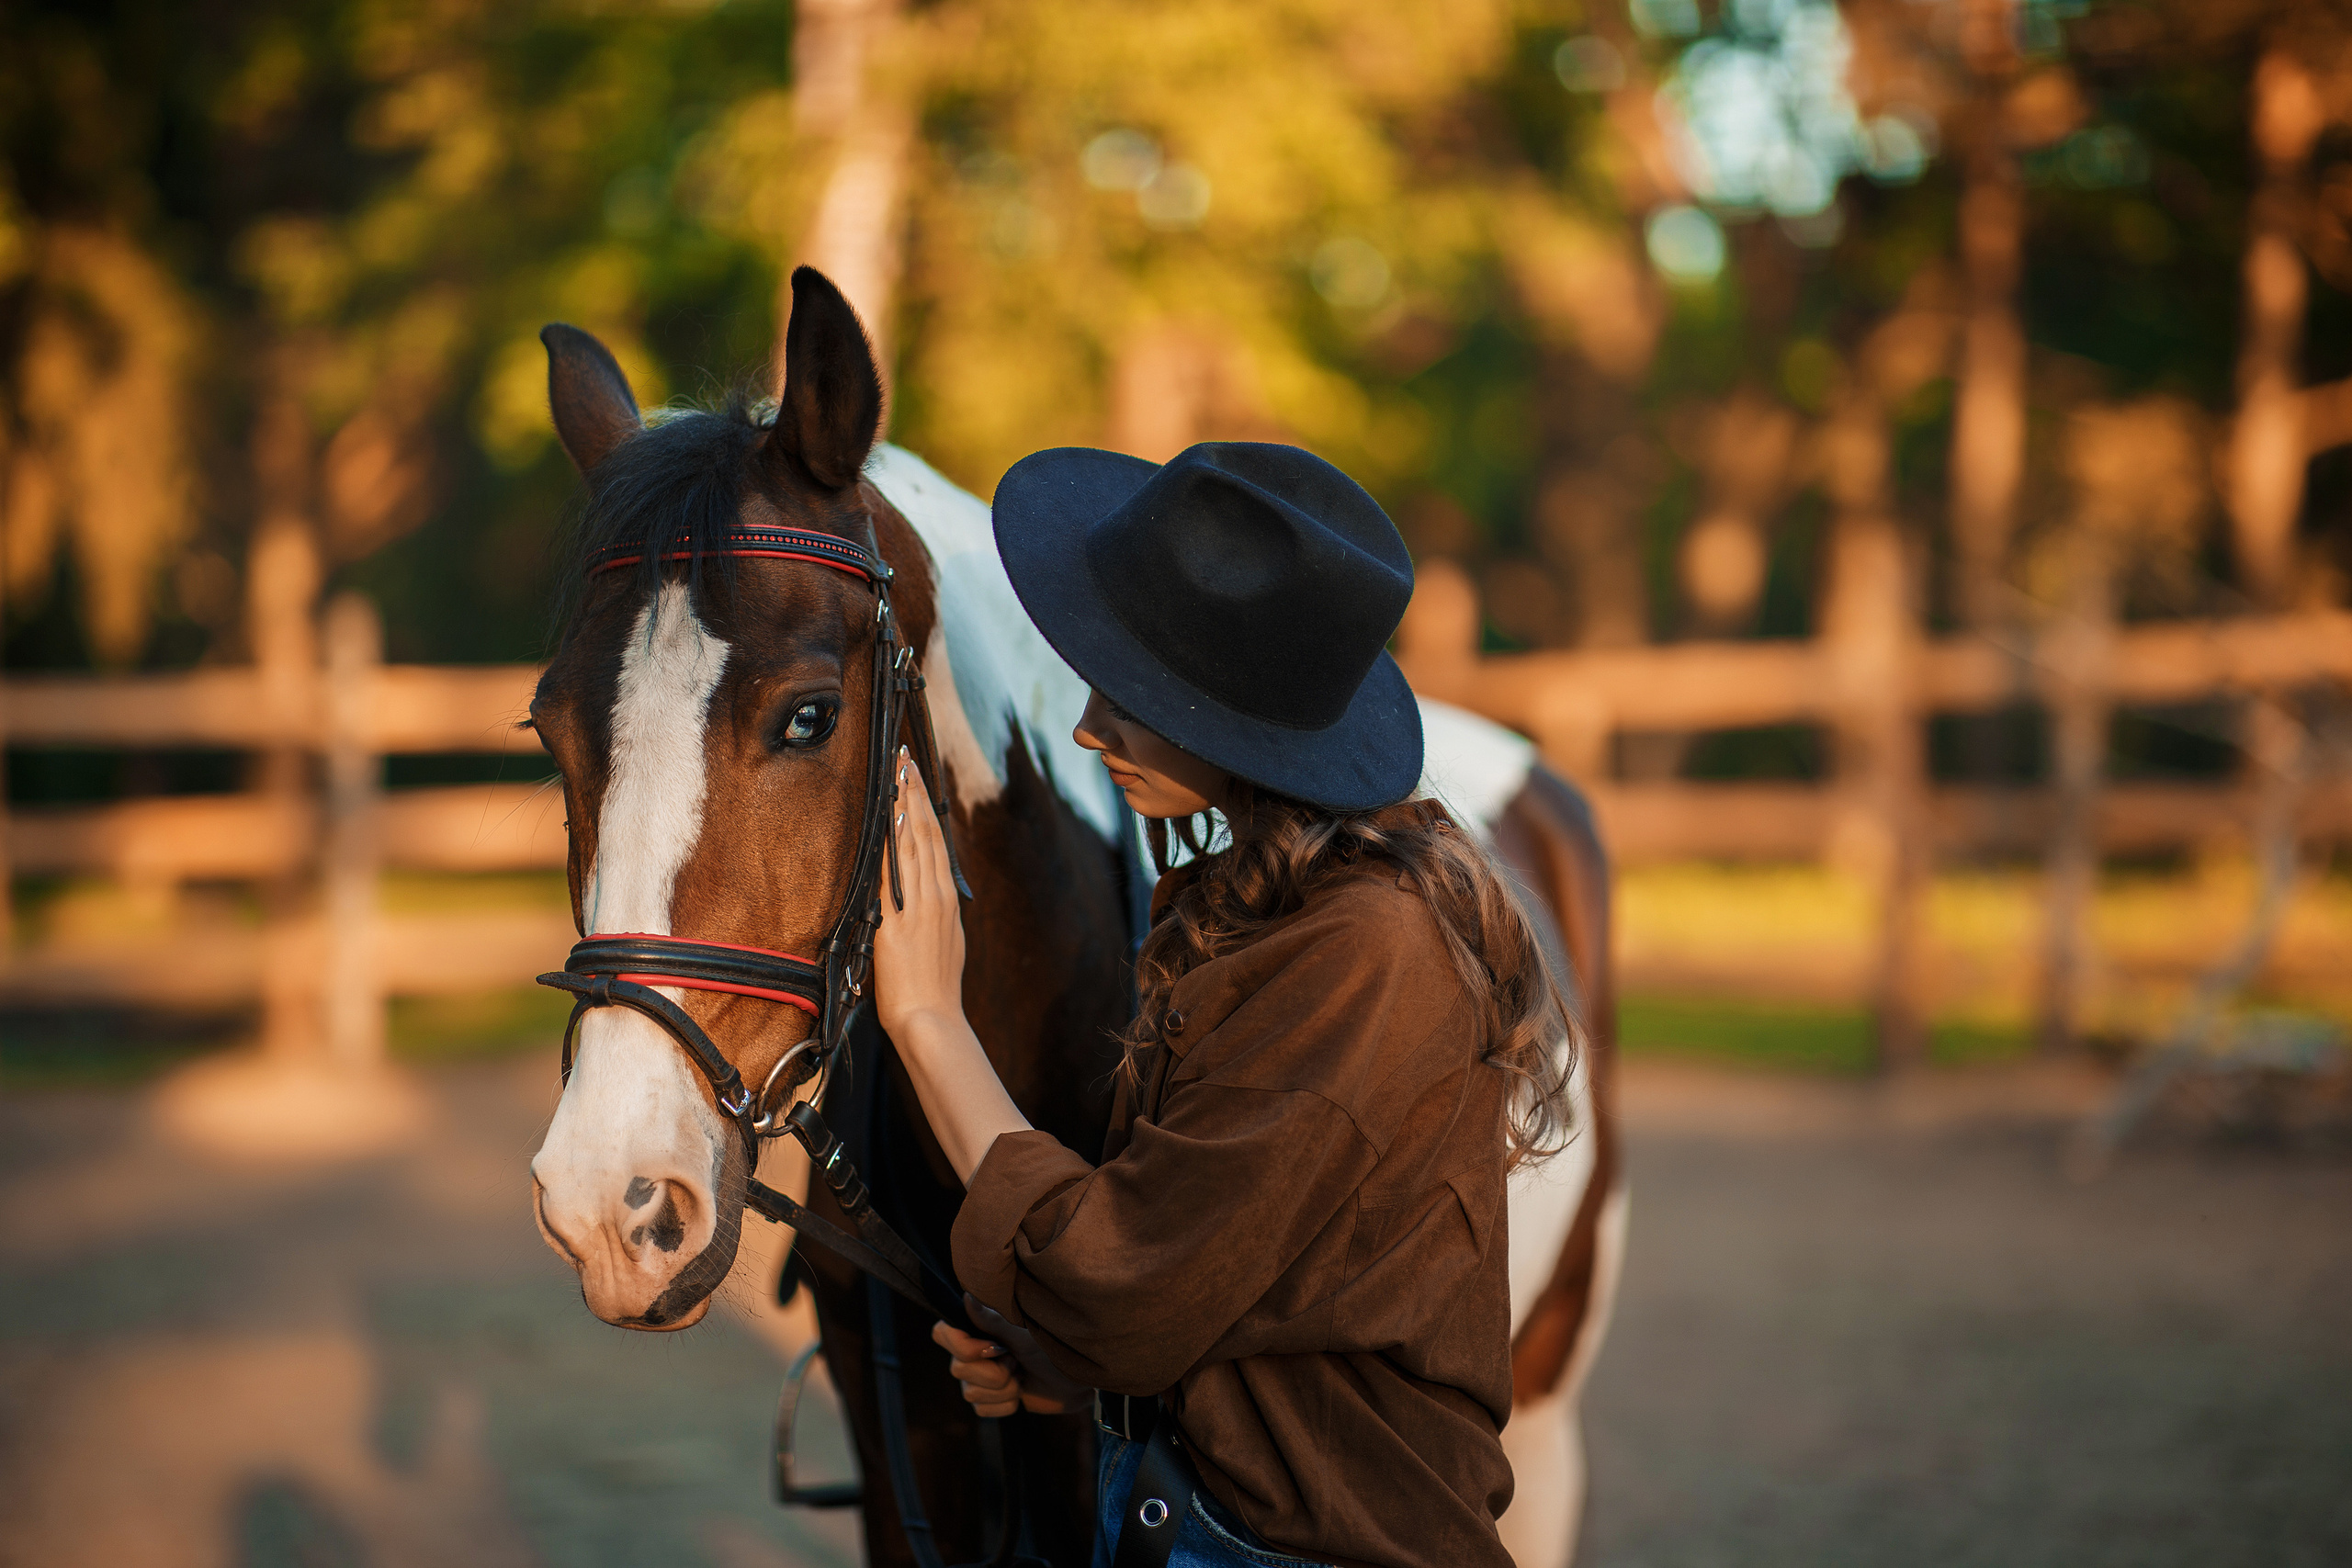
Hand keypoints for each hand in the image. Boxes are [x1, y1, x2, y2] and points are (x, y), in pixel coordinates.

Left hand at [874, 748, 966, 1040]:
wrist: (930, 1018)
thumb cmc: (934, 988)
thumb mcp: (944, 942)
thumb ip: (933, 913)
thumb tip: (926, 894)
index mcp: (946, 900)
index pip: (936, 840)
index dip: (925, 805)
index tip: (916, 776)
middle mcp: (936, 897)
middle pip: (926, 833)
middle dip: (914, 793)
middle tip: (905, 758)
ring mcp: (919, 907)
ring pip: (914, 845)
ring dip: (905, 807)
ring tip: (898, 774)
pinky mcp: (899, 922)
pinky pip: (894, 875)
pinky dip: (896, 846)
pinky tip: (895, 821)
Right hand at [932, 1294, 1091, 1417]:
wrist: (1079, 1380)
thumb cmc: (1055, 1346)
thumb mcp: (1025, 1331)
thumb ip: (993, 1318)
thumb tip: (967, 1296)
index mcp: (980, 1327)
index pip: (941, 1333)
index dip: (960, 1345)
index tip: (993, 1347)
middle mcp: (975, 1351)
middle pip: (958, 1369)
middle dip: (993, 1373)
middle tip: (1017, 1362)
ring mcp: (982, 1376)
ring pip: (970, 1393)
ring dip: (1003, 1389)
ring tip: (1022, 1376)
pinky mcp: (993, 1399)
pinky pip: (982, 1410)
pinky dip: (1005, 1405)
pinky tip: (1021, 1392)